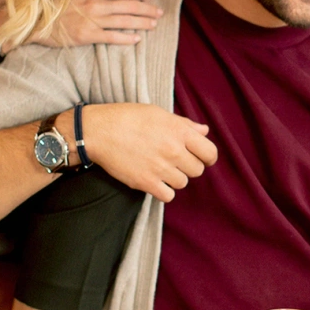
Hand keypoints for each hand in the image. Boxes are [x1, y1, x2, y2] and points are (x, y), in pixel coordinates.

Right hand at [28, 0, 163, 46]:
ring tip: (153, 25)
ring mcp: (92, 20)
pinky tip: (137, 39)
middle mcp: (95, 3)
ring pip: (124, 21)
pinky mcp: (87, 35)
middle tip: (159, 13)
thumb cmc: (50, 5)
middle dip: (146, 9)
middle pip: (128, 6)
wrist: (32, 19)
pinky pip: (112, 37)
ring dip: (141, 23)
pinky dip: (126, 38)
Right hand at [82, 103, 217, 202]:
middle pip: (197, 170)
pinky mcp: (146, 182)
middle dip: (189, 166)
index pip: (210, 153)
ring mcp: (160, 168)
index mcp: (180, 132)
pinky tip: (155, 181)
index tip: (201, 158)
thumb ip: (185, 124)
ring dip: (175, 178)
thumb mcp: (159, 113)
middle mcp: (174, 151)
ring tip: (161, 168)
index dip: (208, 157)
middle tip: (175, 161)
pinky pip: (168, 196)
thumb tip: (204, 131)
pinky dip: (164, 191)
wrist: (99, 131)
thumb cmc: (128, 117)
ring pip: (183, 183)